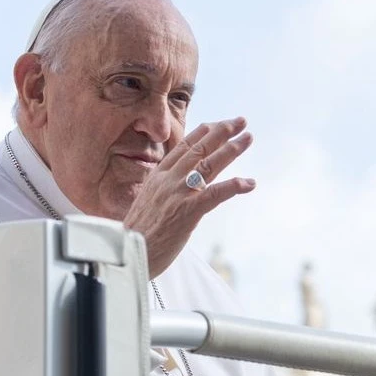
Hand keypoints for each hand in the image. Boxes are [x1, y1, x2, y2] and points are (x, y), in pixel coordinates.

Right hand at [124, 117, 255, 277]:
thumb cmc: (137, 236)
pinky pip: (215, 194)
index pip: (182, 147)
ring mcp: (178, 194)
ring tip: (248, 138)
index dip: (202, 133)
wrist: (127, 254)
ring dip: (232, 149)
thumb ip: (162, 190)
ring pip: (209, 164)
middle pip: (199, 148)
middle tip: (240, 121)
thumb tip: (174, 185)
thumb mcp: (146, 203)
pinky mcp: (188, 212)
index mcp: (157, 177)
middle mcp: (168, 180)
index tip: (216, 123)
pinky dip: (234, 186)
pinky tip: (249, 182)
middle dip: (222, 132)